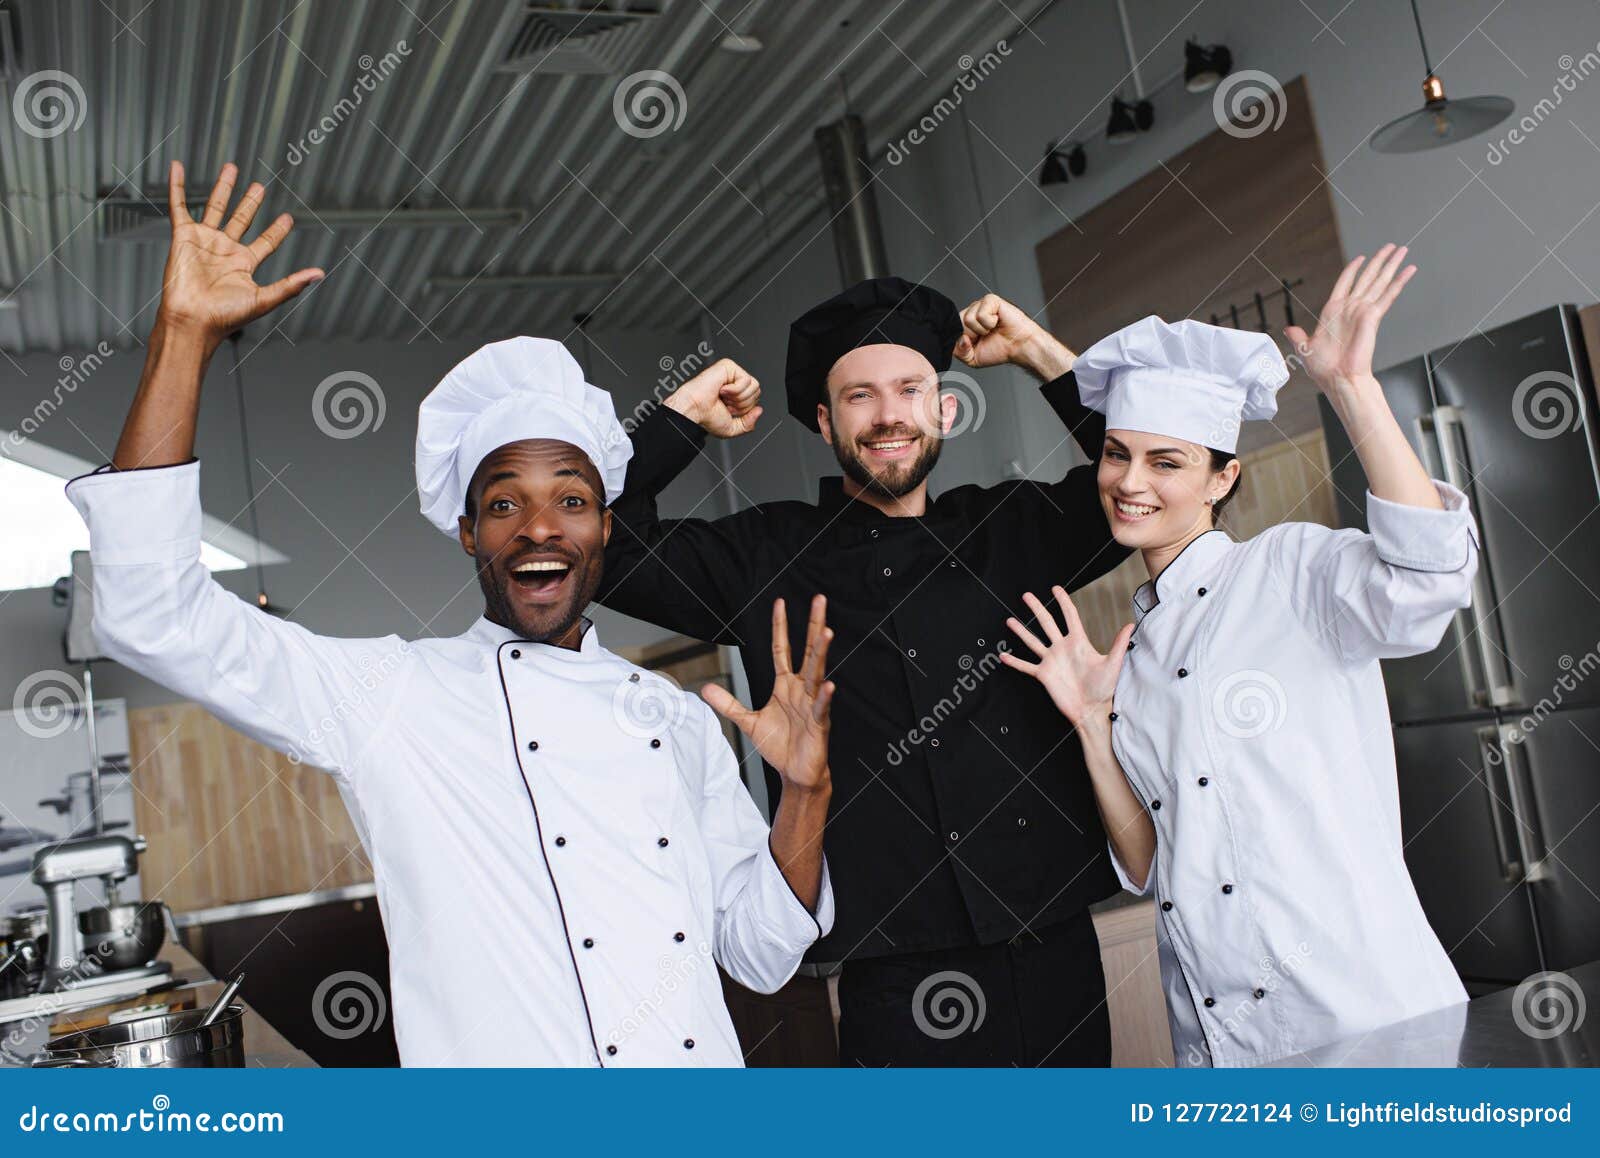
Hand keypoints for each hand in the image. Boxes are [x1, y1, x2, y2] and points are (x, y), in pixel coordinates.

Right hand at [157, 161, 323, 346]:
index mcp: (245, 264)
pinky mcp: (183, 236)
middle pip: (242, 219)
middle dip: (251, 202)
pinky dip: (177, 186)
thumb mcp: (265, 299)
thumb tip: (320, 273)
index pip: (266, 241)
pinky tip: (178, 167)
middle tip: (260, 186)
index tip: (288, 218)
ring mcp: (205, 241)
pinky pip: (179, 205)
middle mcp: (226, 250)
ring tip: (232, 168)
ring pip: (215, 207)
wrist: (192, 320)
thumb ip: (292, 284)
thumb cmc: (226, 316)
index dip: (277, 230)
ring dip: (223, 188)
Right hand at [663, 357, 762, 437]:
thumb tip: (759, 410)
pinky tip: (722, 390)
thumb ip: (749, 423)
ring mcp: (731, 372)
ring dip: (739, 397)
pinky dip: (735, 390)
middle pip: (757, 391)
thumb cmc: (706, 417)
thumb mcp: (732, 428)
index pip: (755, 398)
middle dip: (743, 403)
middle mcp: (734, 382)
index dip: (744, 409)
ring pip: (754, 385)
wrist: (694, 409)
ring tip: (724, 397)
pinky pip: (746, 380)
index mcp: (735, 394)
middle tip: (726, 403)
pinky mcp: (728, 366)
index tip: (728, 409)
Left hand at [703, 595, 833, 792]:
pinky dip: (824, 696)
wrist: (796, 773)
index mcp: (786, 686)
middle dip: (813, 625)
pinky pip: (821, 707)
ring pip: (817, 673)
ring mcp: (812, 705)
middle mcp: (801, 689)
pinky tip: (828, 684)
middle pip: (807, 652)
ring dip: (822, 653)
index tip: (780, 603)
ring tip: (827, 632)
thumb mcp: (748, 722)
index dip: (780, 626)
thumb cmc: (780, 746)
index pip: (783, 649)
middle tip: (819, 600)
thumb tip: (706, 688)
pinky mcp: (819, 724)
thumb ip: (728, 704)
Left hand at [953, 293, 1072, 378]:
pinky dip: (990, 323)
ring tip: (992, 329)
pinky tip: (997, 322)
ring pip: (968, 319)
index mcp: (965, 323)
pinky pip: (980, 315)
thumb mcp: (972, 358)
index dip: (961, 340)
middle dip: (971, 336)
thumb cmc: (999, 350)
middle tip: (985, 336)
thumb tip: (960, 338)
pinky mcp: (990, 300)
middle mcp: (971, 311)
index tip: (975, 343)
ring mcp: (980, 304)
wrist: (1020, 347)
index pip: (951, 329)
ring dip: (982, 330)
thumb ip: (959, 352)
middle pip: (958, 324)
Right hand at [1000, 587, 1133, 728]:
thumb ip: (1119, 643)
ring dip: (1021, 631)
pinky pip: (1026, 666)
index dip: (1063, 601)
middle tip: (1027, 596)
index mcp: (1078, 643)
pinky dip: (1014, 661)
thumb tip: (1131, 624)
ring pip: (1033, 642)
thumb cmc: (1104, 689)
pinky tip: (1003, 655)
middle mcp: (1062, 648)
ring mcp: (1051, 661)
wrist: (1091, 710)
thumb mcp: (1113, 664)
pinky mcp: (1044, 675)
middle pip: (1047, 623)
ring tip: (1010, 621)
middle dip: (1037, 608)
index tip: (1056, 589)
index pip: (1069, 616)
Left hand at [1285, 243, 1414, 393]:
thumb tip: (1288, 330)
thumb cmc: (1324, 369)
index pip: (1345, 283)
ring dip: (1391, 265)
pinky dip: (1399, 282)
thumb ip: (1298, 337)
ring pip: (1380, 281)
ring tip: (1402, 250)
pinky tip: (1409, 270)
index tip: (1361, 258)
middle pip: (1367, 277)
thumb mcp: (1305, 349)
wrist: (1338, 379)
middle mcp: (1350, 308)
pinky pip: (1388, 295)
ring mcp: (1363, 310)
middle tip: (1391, 246)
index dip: (1352, 270)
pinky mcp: (1373, 317)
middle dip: (1379, 261)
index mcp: (1333, 312)